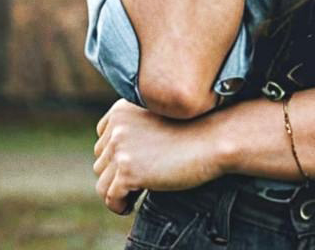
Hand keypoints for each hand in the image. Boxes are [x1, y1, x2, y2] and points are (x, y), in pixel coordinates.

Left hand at [93, 98, 225, 214]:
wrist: (213, 138)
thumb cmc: (193, 129)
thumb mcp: (156, 118)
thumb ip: (134, 129)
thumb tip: (119, 157)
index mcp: (122, 110)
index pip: (102, 138)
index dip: (116, 155)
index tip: (133, 165)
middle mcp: (117, 127)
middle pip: (101, 161)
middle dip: (117, 174)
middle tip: (139, 181)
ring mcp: (121, 148)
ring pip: (102, 182)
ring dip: (116, 192)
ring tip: (134, 195)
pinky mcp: (128, 171)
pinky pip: (110, 198)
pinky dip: (119, 205)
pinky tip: (132, 205)